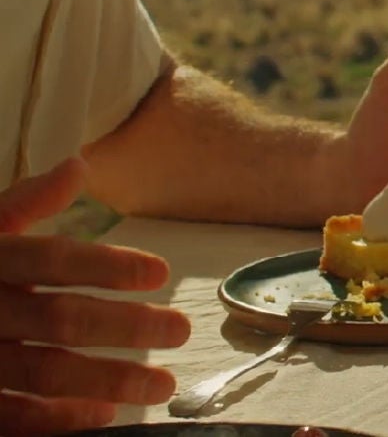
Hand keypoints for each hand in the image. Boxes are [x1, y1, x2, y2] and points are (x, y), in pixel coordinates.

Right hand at [0, 158, 189, 434]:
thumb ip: (24, 203)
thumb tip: (77, 166)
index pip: (52, 259)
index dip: (106, 265)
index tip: (161, 272)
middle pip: (60, 319)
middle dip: (126, 327)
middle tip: (181, 329)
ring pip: (45, 371)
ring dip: (108, 381)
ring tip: (160, 385)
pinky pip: (12, 415)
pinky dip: (58, 419)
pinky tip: (103, 418)